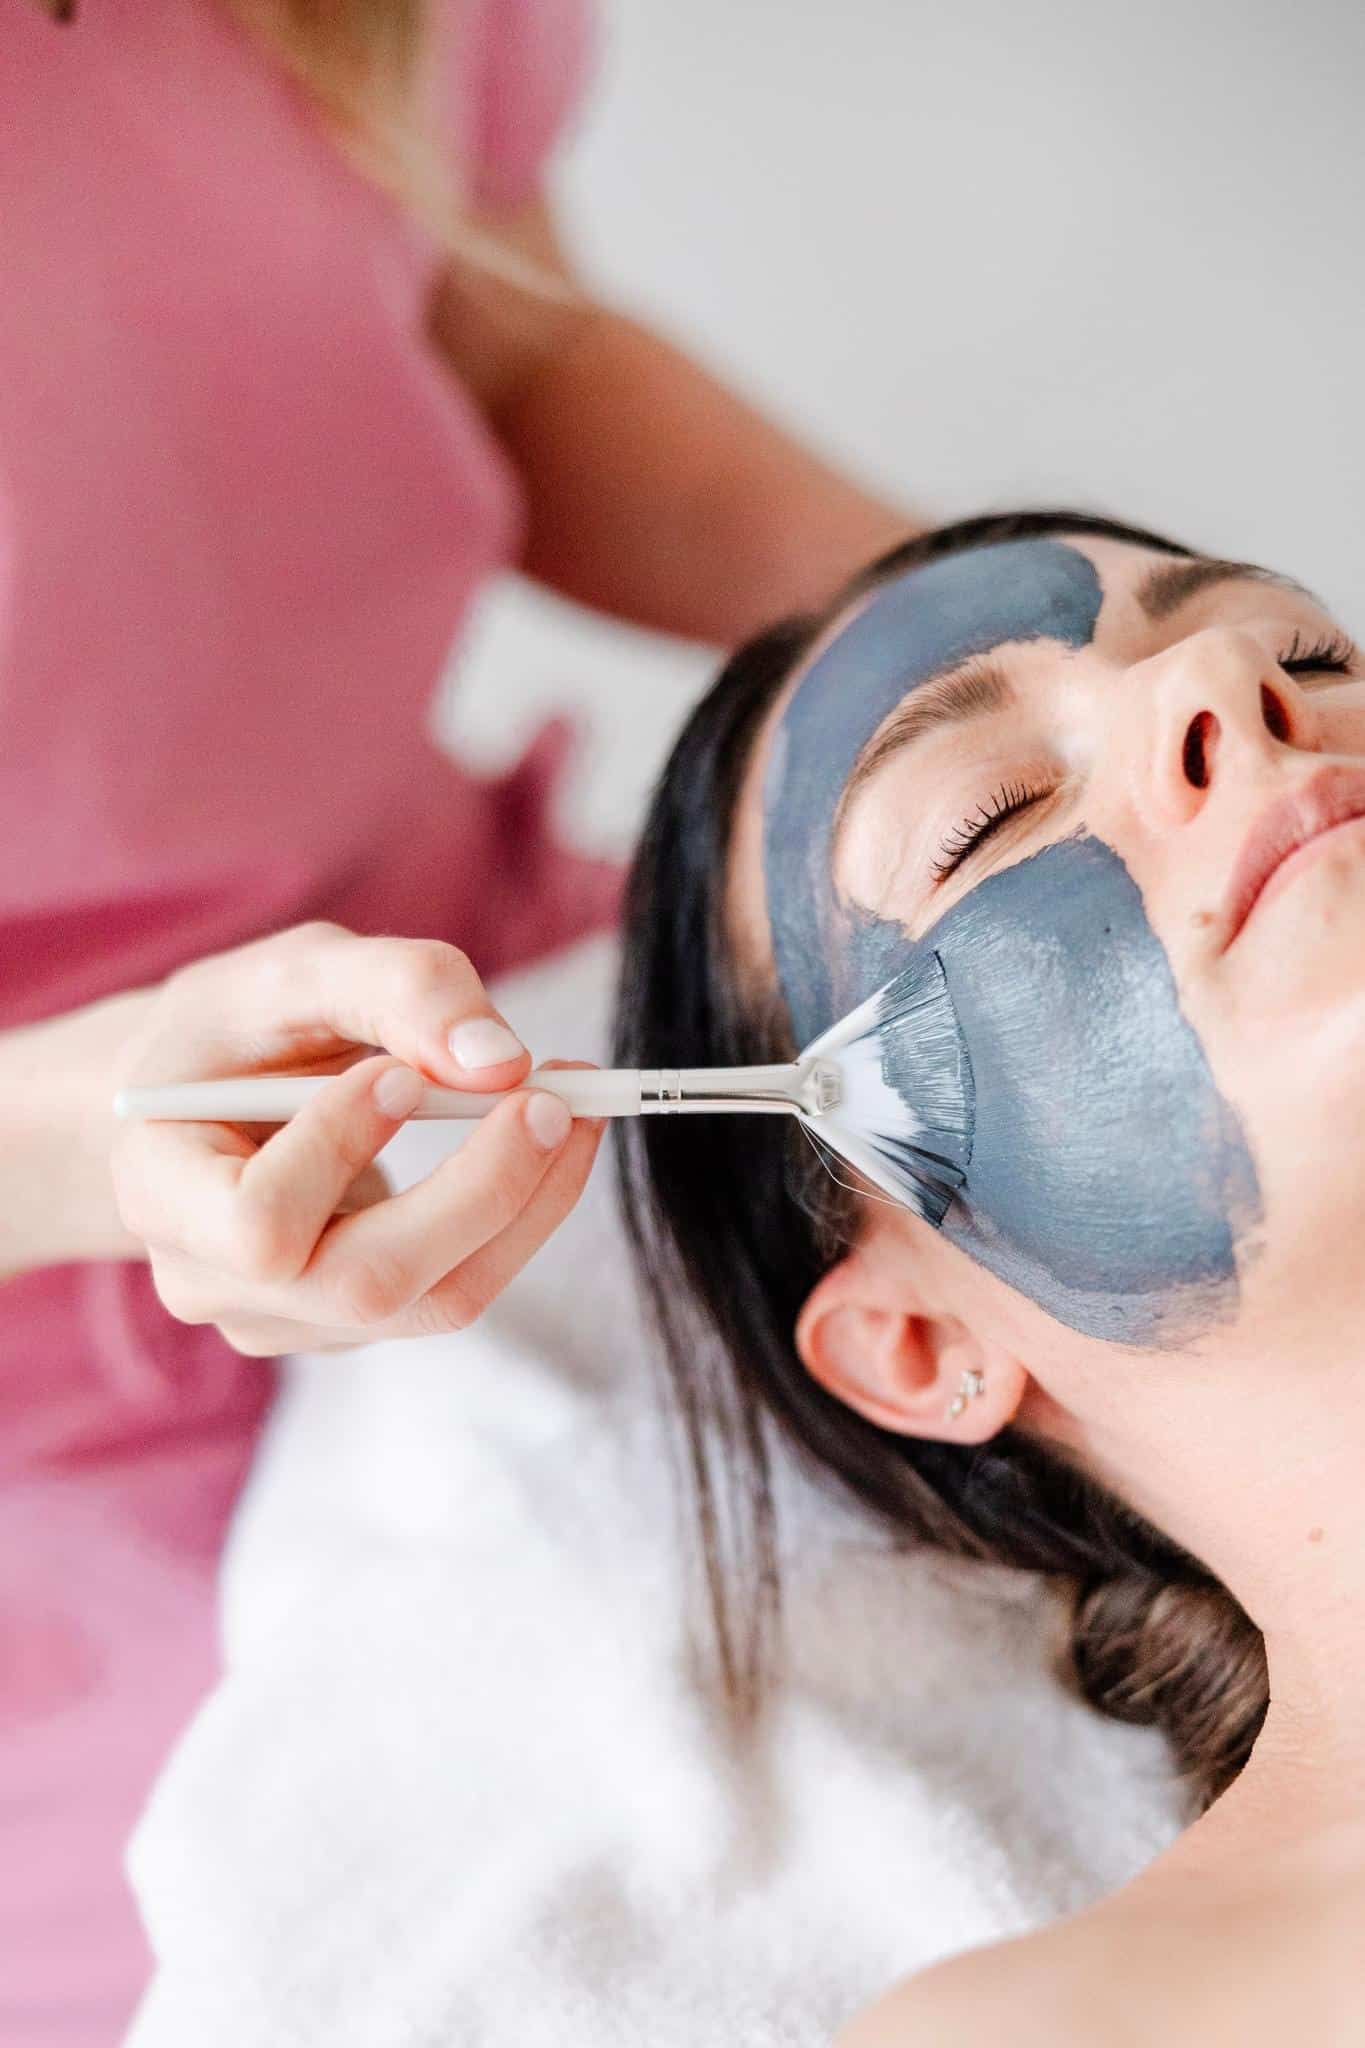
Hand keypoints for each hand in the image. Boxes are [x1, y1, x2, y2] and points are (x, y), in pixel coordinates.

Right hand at [108, 921, 603, 1355]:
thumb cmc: (236, 1029)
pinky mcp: (352, 1323)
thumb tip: (503, 1062)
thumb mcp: (295, 971)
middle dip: (482, 1191)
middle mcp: (214, 1281)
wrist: (200, 1095)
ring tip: (571, 1107)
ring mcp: (285, 1320)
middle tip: (554, 1098)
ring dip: (528, 1204)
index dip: (338, 1154)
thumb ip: (397, 990)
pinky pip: (455, 1290)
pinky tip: (536, 1142)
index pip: (257, 1225)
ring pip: (434, 1300)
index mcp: (161, 1189)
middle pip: (366, 1285)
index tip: (396, 1072)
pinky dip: (520, 1215)